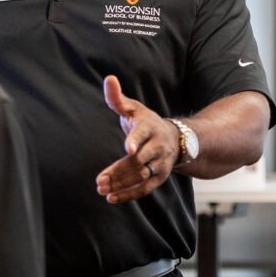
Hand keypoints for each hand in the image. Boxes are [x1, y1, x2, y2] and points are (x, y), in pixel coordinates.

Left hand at [95, 75, 181, 203]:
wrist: (176, 138)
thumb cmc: (146, 121)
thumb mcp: (133, 108)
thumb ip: (117, 98)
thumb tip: (109, 78)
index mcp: (149, 126)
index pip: (143, 133)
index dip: (136, 140)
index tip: (128, 149)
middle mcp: (158, 145)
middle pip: (139, 160)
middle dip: (119, 171)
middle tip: (99, 181)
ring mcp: (160, 163)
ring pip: (142, 176)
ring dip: (121, 185)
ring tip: (102, 189)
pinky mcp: (160, 177)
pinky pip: (146, 188)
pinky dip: (129, 195)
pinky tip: (112, 198)